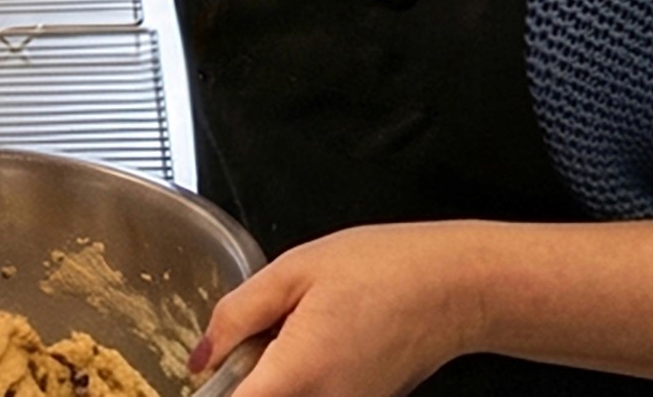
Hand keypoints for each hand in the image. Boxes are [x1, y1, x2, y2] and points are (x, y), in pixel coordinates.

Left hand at [190, 224, 477, 396]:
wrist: (452, 288)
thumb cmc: (382, 267)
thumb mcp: (298, 268)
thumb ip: (239, 313)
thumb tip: (200, 357)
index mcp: (296, 374)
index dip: (211, 391)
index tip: (209, 371)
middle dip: (242, 381)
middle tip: (249, 341)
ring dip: (273, 379)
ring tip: (295, 331)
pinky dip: (301, 380)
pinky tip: (320, 342)